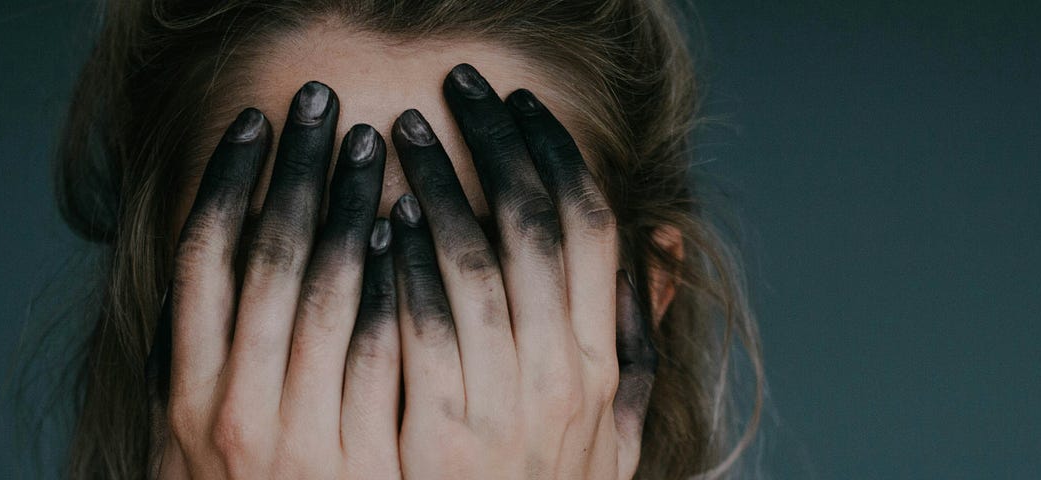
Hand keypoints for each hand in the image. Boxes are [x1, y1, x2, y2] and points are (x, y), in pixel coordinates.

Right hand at [161, 82, 401, 478]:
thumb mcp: (192, 450)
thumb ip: (201, 369)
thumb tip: (212, 274)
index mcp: (186, 397)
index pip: (202, 261)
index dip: (227, 181)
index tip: (254, 126)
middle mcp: (232, 412)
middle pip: (265, 257)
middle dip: (296, 170)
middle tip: (321, 108)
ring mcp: (300, 439)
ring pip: (324, 291)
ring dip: (349, 207)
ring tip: (371, 151)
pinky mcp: (365, 464)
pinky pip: (381, 351)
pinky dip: (391, 283)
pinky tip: (405, 236)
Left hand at [387, 64, 657, 478]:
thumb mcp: (616, 427)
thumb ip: (635, 338)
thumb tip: (662, 244)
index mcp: (606, 364)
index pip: (593, 228)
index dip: (556, 154)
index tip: (521, 106)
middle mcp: (566, 377)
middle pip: (535, 227)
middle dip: (494, 145)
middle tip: (456, 91)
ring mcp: (506, 407)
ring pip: (475, 263)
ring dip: (438, 186)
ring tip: (401, 136)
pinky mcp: (441, 437)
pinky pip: (421, 328)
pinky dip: (402, 264)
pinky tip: (378, 222)